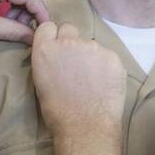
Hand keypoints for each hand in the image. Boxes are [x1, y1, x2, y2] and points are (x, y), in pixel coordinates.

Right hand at [31, 22, 126, 136]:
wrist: (85, 127)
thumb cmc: (58, 112)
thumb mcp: (42, 82)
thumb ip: (50, 60)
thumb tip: (59, 56)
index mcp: (45, 49)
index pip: (47, 26)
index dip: (53, 36)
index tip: (57, 47)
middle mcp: (68, 42)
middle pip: (70, 29)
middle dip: (71, 42)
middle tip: (76, 63)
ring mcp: (93, 47)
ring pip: (91, 44)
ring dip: (90, 56)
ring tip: (92, 79)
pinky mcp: (112, 56)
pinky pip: (107, 56)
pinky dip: (106, 66)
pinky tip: (105, 83)